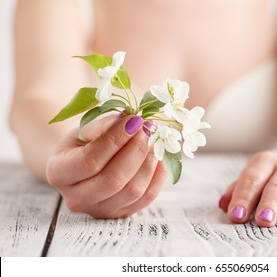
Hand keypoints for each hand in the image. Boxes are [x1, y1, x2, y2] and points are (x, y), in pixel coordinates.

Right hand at [46, 115, 167, 218]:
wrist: (83, 164)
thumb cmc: (84, 142)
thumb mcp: (85, 129)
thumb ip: (104, 125)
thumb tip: (131, 120)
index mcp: (59, 173)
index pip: (90, 160)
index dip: (116, 139)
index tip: (134, 120)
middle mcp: (76, 198)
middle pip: (113, 179)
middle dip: (137, 150)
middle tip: (148, 128)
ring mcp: (99, 210)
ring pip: (133, 190)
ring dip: (150, 162)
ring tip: (155, 140)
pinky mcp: (120, 214)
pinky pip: (147, 197)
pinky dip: (158, 175)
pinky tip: (160, 156)